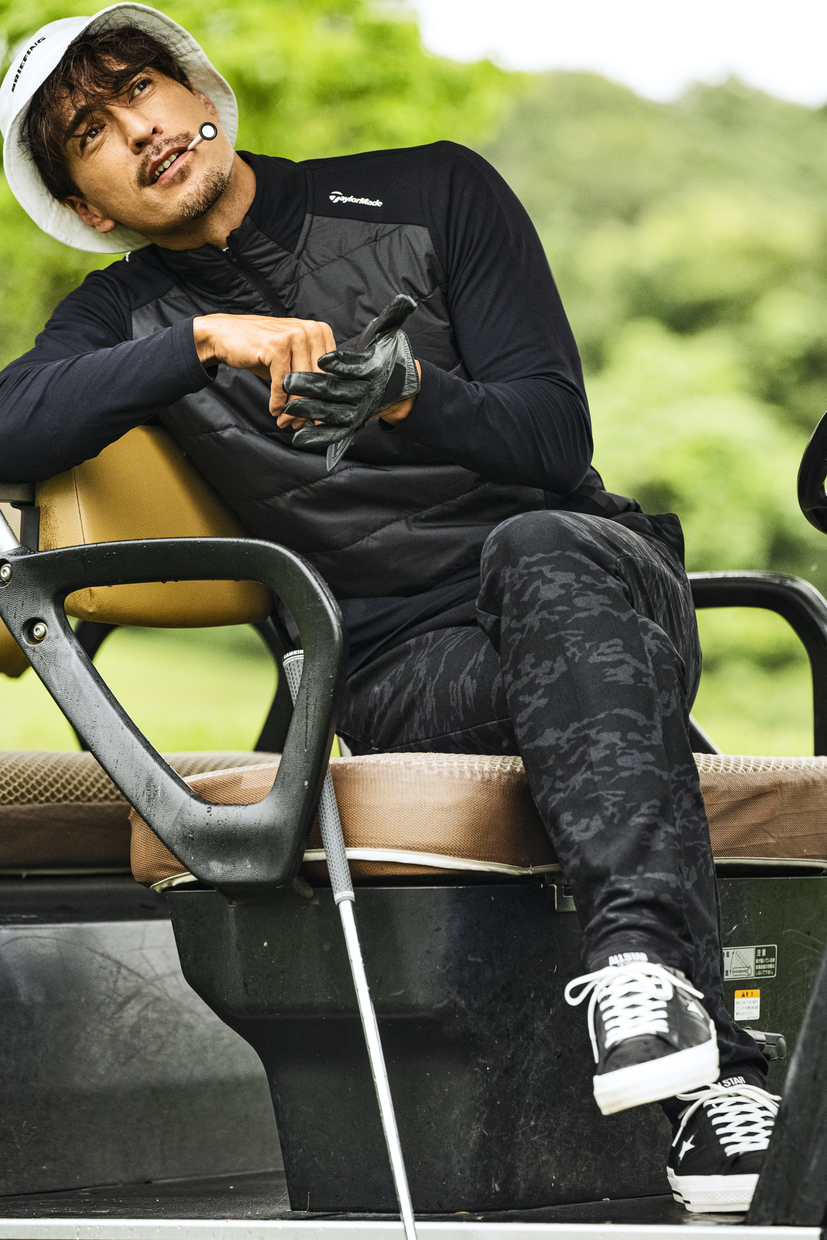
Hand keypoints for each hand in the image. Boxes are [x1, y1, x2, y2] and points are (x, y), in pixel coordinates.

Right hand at [192, 314, 335, 423]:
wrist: (225, 335)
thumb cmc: (261, 350)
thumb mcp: (291, 360)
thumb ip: (308, 379)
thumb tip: (319, 411)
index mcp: (320, 331)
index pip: (330, 372)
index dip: (324, 398)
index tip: (317, 417)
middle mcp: (311, 330)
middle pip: (317, 379)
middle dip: (308, 406)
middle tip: (299, 423)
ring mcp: (294, 335)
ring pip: (301, 383)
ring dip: (293, 407)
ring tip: (285, 420)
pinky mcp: (277, 346)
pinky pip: (282, 383)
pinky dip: (278, 400)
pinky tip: (275, 410)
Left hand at [284, 295, 419, 461]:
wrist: (399, 386)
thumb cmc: (389, 357)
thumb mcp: (391, 334)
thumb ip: (394, 317)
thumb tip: (406, 301)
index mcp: (374, 370)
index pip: (354, 366)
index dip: (339, 363)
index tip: (322, 359)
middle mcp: (366, 392)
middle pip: (336, 390)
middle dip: (311, 386)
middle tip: (288, 381)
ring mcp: (359, 410)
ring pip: (332, 412)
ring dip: (309, 411)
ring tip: (287, 407)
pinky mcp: (352, 424)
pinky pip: (334, 432)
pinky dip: (317, 437)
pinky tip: (299, 438)